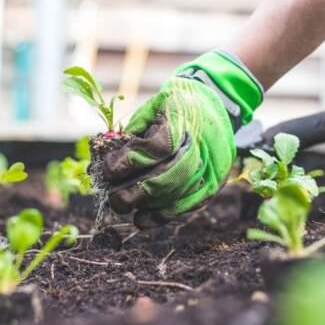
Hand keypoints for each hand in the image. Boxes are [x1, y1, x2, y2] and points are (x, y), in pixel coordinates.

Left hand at [100, 51, 262, 228]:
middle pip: (167, 176)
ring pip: (177, 194)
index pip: (156, 148)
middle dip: (134, 192)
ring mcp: (211, 166)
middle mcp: (201, 145)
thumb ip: (135, 130)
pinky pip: (189, 205)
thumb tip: (110, 158)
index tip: (108, 169)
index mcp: (184, 119)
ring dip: (146, 205)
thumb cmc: (178, 104)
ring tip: (123, 205)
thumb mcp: (154, 105)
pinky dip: (163, 216)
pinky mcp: (214, 182)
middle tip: (113, 197)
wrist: (216, 104)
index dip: (130, 162)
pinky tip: (142, 220)